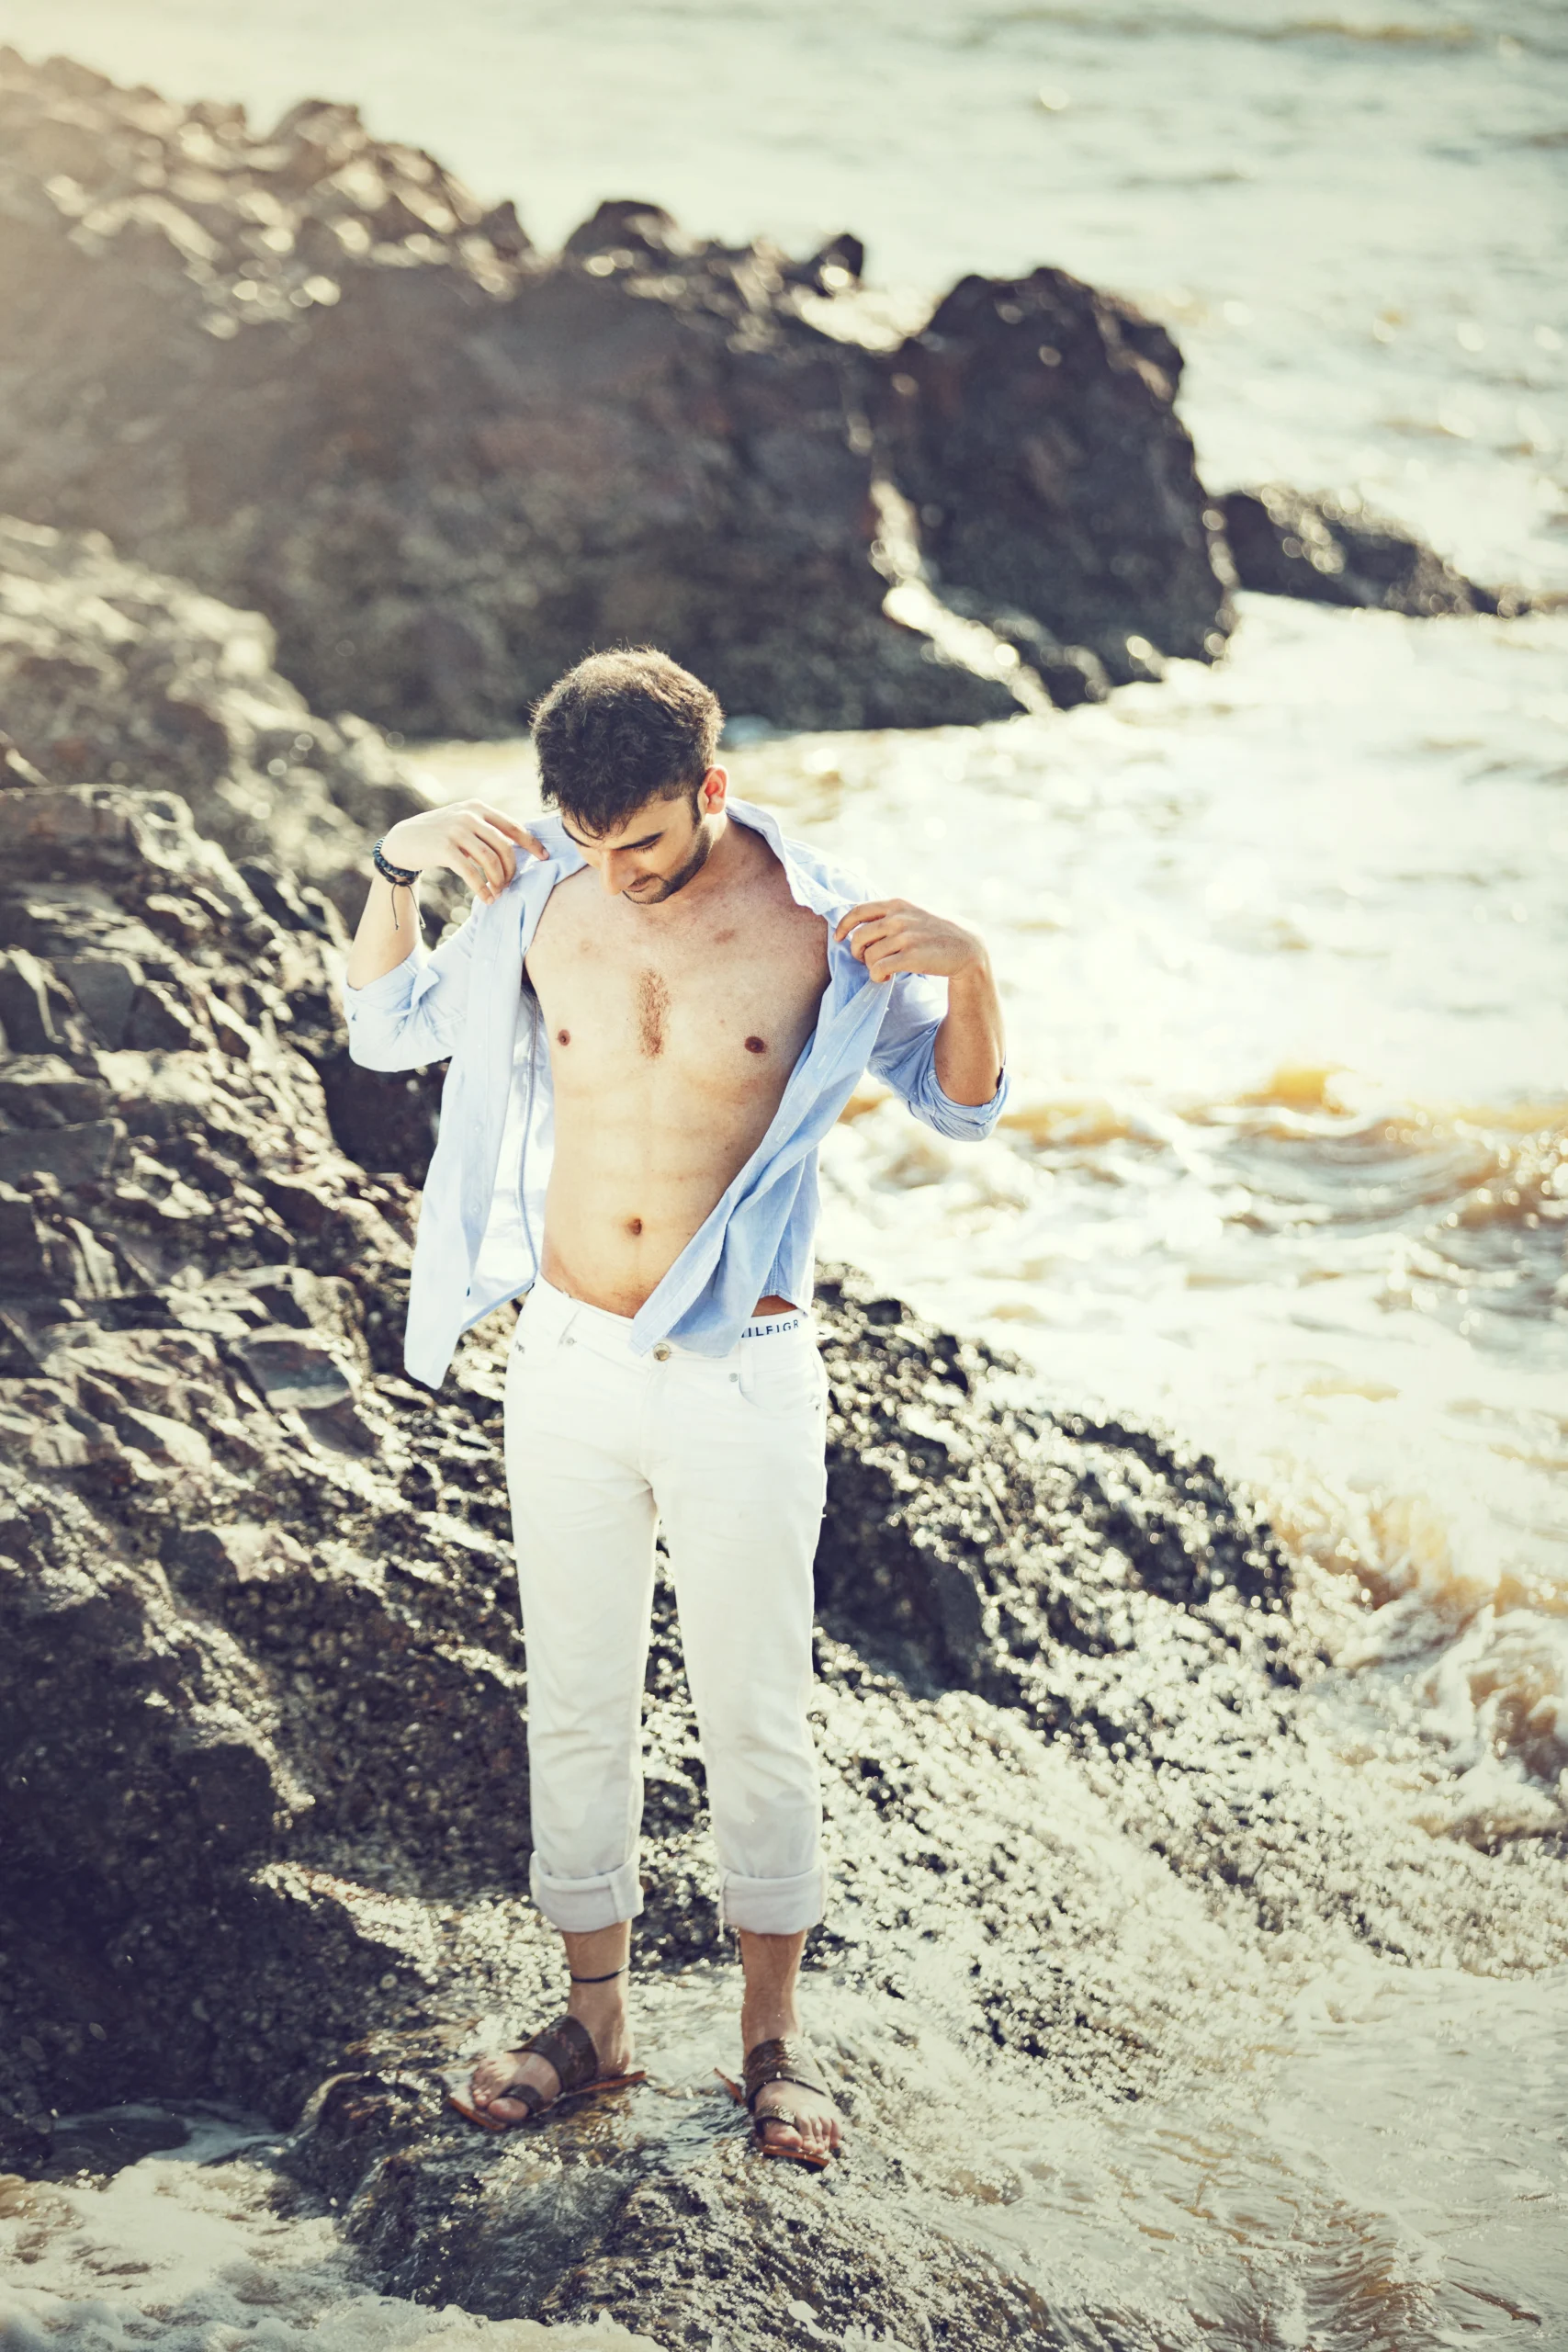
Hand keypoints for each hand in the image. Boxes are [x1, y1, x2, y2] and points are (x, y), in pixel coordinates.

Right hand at [380, 800, 546, 904]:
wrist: (403, 840)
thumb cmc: (440, 835)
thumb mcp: (464, 823)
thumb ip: (486, 829)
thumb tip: (519, 846)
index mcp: (478, 808)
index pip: (513, 826)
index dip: (532, 843)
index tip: (545, 857)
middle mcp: (469, 815)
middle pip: (505, 847)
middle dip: (511, 870)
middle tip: (508, 885)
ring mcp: (456, 831)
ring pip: (490, 860)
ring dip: (498, 881)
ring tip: (497, 893)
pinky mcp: (444, 848)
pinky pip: (471, 872)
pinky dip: (482, 888)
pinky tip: (486, 898)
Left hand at [834, 898, 985, 984]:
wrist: (968, 947)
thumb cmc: (938, 931)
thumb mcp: (915, 912)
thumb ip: (893, 913)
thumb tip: (862, 923)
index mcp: (897, 904)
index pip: (858, 911)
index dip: (843, 926)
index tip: (838, 938)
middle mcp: (899, 918)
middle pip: (859, 937)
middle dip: (857, 952)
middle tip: (867, 960)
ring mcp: (905, 937)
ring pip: (868, 956)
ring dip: (871, 967)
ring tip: (883, 971)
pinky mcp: (911, 957)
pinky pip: (878, 969)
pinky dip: (877, 976)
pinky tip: (886, 978)